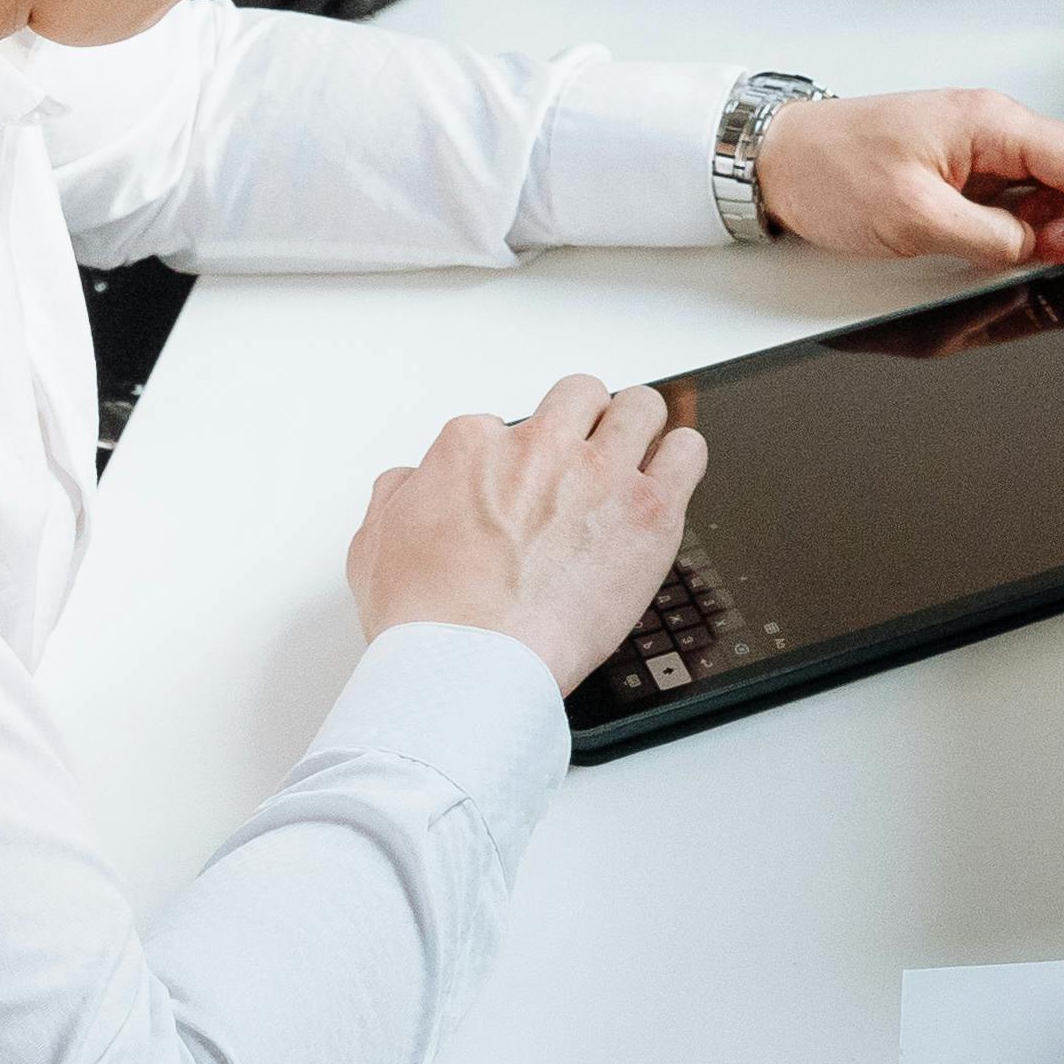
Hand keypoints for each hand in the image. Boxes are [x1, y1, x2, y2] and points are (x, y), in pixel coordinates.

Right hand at [349, 373, 705, 690]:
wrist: (471, 665)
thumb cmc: (426, 619)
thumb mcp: (375, 544)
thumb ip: (398, 496)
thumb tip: (411, 481)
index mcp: (473, 447)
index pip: (503, 425)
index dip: (513, 460)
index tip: (520, 491)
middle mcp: (541, 447)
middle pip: (580, 397)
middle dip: (583, 423)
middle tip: (584, 460)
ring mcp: (601, 474)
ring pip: (641, 407)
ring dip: (638, 429)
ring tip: (636, 459)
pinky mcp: (650, 511)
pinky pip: (688, 452)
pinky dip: (682, 460)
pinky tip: (671, 478)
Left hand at [753, 88, 1063, 280]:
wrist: (779, 157)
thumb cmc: (829, 167)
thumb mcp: (912, 216)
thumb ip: (987, 237)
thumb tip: (1035, 252)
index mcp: (992, 123)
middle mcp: (998, 127)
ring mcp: (988, 147)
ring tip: (1047, 266)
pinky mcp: (973, 169)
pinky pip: (1030, 196)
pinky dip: (1041, 230)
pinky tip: (1022, 254)